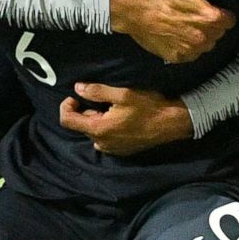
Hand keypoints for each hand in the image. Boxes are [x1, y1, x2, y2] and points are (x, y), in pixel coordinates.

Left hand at [59, 82, 192, 154]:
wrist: (172, 124)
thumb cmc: (148, 106)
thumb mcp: (123, 93)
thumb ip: (97, 91)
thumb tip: (77, 88)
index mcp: (98, 129)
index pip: (67, 120)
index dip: (67, 105)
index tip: (77, 95)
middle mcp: (101, 143)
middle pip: (81, 125)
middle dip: (87, 110)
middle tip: (105, 98)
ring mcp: (111, 149)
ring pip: (93, 131)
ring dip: (98, 118)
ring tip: (115, 108)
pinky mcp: (120, 151)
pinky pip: (105, 138)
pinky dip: (107, 127)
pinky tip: (122, 118)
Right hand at [110, 0, 235, 62]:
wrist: (132, 9)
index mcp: (207, 16)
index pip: (229, 21)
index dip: (222, 13)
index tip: (211, 9)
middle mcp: (202, 36)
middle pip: (218, 34)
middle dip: (211, 25)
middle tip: (195, 15)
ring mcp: (189, 49)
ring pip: (207, 45)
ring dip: (201, 37)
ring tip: (186, 25)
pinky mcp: (177, 56)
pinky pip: (192, 54)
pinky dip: (188, 46)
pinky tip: (178, 35)